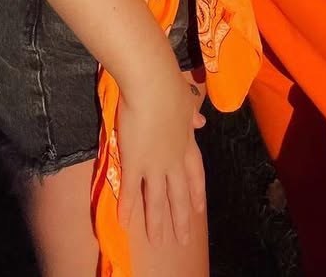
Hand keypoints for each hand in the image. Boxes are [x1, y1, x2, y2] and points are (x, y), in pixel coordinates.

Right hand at [116, 66, 206, 248]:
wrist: (152, 83)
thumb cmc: (169, 85)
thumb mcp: (186, 101)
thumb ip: (191, 116)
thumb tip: (201, 123)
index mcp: (188, 142)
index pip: (196, 173)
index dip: (197, 192)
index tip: (200, 209)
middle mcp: (174, 158)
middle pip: (179, 194)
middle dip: (182, 217)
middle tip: (183, 239)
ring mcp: (154, 163)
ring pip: (157, 200)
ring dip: (158, 222)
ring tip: (158, 242)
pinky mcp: (134, 162)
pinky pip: (130, 190)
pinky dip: (127, 207)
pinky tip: (124, 223)